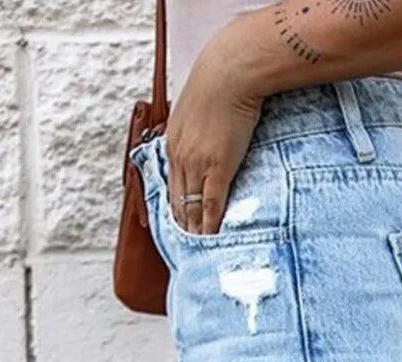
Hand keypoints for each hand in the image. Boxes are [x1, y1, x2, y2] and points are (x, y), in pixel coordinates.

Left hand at [163, 33, 264, 234]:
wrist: (231, 69)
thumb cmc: (221, 80)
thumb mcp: (199, 106)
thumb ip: (199, 126)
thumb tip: (211, 134)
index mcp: (173, 142)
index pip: (171, 187)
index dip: (175, 211)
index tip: (180, 228)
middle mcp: (179, 157)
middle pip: (177, 204)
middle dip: (181, 229)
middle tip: (187, 251)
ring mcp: (196, 165)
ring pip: (191, 209)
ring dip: (195, 233)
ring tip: (201, 253)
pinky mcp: (217, 168)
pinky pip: (210, 206)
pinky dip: (210, 225)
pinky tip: (213, 239)